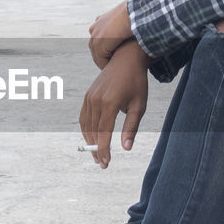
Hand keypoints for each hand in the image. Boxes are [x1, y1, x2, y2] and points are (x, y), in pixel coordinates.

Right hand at [79, 39, 149, 167]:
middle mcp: (96, 100)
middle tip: (102, 164)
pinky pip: (84, 117)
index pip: (104, 132)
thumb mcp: (139, 105)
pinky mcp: (87, 95)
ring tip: (97, 154)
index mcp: (110, 103)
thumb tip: (126, 148)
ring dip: (90, 141)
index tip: (106, 162)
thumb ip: (131, 127)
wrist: (126, 59)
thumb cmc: (136, 82)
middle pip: (93, 131)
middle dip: (97, 149)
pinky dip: (87, 129)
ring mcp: (89, 97)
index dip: (104, 149)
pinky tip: (93, 138)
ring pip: (86, 126)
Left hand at [88, 0, 134, 68]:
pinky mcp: (99, 46)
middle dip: (103, 56)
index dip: (106, 47)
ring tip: (114, 68)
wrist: (131, 15)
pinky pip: (101, 60)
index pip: (99, 38)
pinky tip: (114, 69)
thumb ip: (126, 24)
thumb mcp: (128, 18)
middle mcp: (94, 29)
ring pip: (97, 55)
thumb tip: (133, 28)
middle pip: (96, 47)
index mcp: (100, 20)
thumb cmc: (134, 15)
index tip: (114, 54)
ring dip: (104, 63)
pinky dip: (106, 66)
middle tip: (112, 65)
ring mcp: (95, 37)